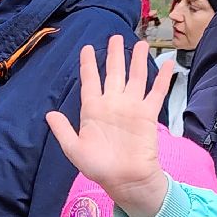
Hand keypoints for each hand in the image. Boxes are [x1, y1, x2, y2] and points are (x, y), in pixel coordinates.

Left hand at [46, 35, 173, 216]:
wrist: (124, 179)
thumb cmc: (98, 166)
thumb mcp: (74, 149)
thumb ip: (62, 130)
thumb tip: (50, 114)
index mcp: (92, 109)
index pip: (90, 81)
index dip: (88, 65)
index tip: (86, 48)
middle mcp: (112, 104)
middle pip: (114, 73)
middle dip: (114, 55)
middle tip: (115, 36)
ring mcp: (131, 107)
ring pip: (135, 77)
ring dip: (137, 60)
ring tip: (140, 43)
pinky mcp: (148, 114)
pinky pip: (156, 92)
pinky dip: (162, 78)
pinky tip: (167, 63)